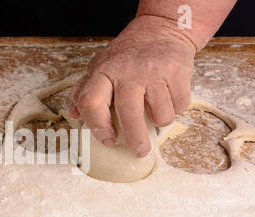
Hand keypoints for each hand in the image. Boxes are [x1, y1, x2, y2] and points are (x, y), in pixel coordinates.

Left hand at [70, 16, 195, 156]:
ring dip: (161, 121)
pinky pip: (179, 106)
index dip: (98, 127)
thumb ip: (84, 91)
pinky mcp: (177, 71)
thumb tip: (74, 115)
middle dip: (135, 139)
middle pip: (129, 115)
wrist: (161, 28)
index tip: (108, 140)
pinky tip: (169, 97)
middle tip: (139, 151)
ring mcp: (153, 71)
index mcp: (103, 71)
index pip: (91, 103)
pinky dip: (176, 108)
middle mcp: (127, 71)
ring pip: (161, 115)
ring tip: (156, 111)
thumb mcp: (99, 67)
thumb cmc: (126, 55)